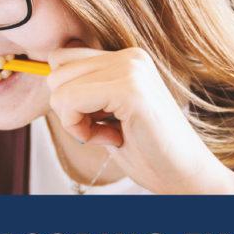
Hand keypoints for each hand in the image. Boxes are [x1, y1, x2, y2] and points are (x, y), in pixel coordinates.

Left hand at [45, 45, 233, 193]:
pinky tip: (112, 139)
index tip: (98, 121)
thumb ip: (85, 90)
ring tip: (111, 133)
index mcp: (127, 58)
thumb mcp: (108, 113)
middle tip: (104, 130)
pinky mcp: (130, 90)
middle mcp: (130, 56)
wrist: (186, 176)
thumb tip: (46, 75)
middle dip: (69, 108)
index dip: (68, 97)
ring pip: (59, 87)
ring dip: (75, 120)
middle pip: (56, 70)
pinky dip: (80, 129)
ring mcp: (132, 69)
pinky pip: (70, 101)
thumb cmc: (148, 152)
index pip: (63, 59)